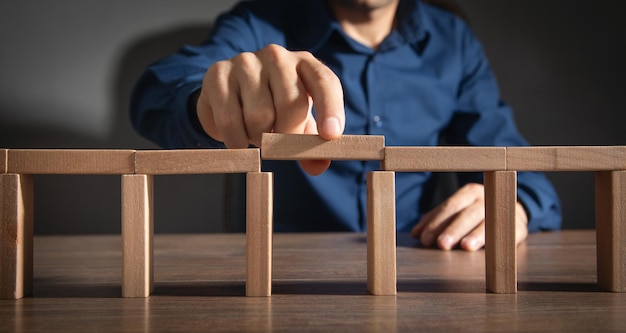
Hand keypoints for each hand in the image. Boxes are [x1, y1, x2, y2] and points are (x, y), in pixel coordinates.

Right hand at [196, 44, 344, 174]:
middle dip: (286, 136)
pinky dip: (236, 140)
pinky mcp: (218, 74)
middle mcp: (277, 56)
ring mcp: (246, 62)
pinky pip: (230, 120)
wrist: (228, 96)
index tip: (330, 135)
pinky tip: (237, 139)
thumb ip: (311, 144)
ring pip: (259, 116)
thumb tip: (318, 164)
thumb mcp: (297, 124)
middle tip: (277, 144)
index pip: (324, 82)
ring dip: (258, 138)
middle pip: (291, 105)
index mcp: (305, 64)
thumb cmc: (272, 109)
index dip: (331, 109)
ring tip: (255, 134)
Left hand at [411, 183, 528, 250]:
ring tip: (465, 247)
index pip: (450, 206)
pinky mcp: (519, 227)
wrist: (512, 212)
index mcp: (469, 192)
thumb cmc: (477, 214)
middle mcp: (487, 198)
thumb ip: (438, 221)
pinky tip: (490, 251)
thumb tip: (416, 233)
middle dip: (453, 229)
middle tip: (441, 244)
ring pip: (489, 222)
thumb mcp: (458, 212)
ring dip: (477, 234)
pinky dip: (498, 241)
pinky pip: (508, 233)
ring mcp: (504, 211)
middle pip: (468, 213)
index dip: (436, 222)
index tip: (423, 238)